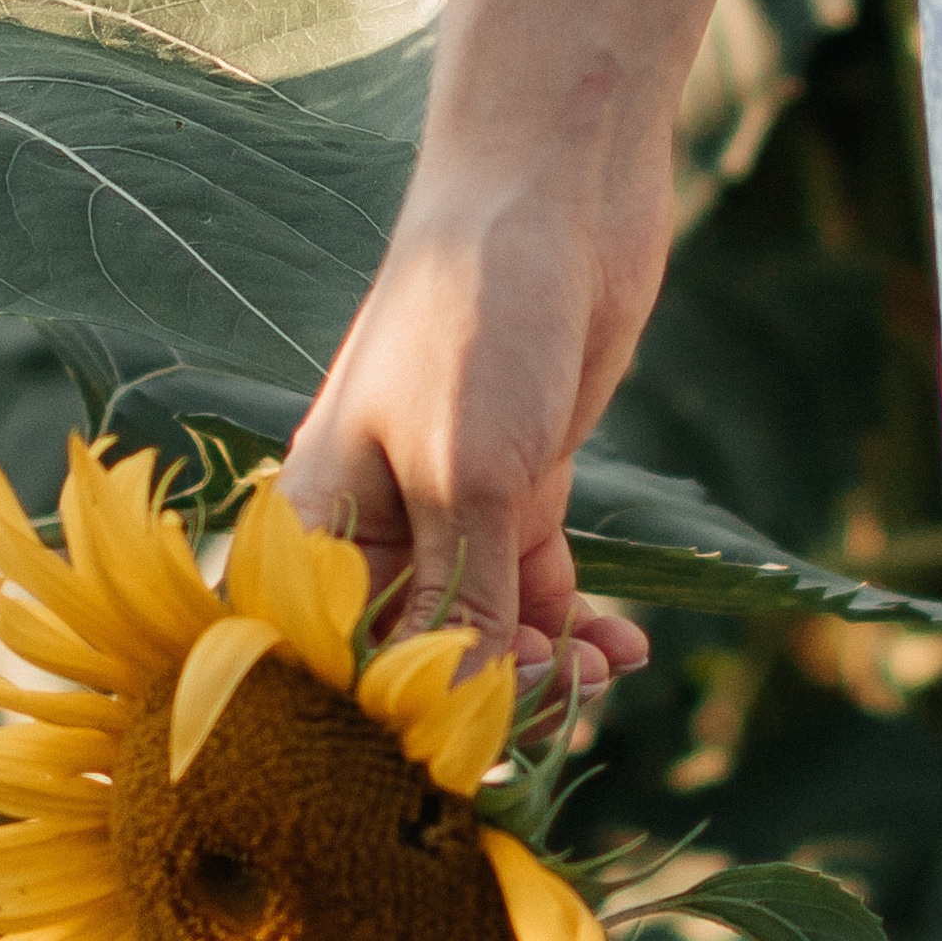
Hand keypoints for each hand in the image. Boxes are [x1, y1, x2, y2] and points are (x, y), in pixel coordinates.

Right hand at [279, 161, 672, 694]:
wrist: (552, 196)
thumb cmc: (474, 319)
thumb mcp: (469, 477)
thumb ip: (468, 600)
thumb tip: (464, 714)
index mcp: (315, 526)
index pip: (339, 662)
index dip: (405, 716)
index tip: (482, 743)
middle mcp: (372, 532)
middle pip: (421, 663)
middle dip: (494, 698)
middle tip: (570, 698)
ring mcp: (449, 514)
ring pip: (490, 637)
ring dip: (549, 673)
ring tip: (607, 672)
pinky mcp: (516, 494)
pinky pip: (539, 597)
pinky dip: (579, 630)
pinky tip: (625, 649)